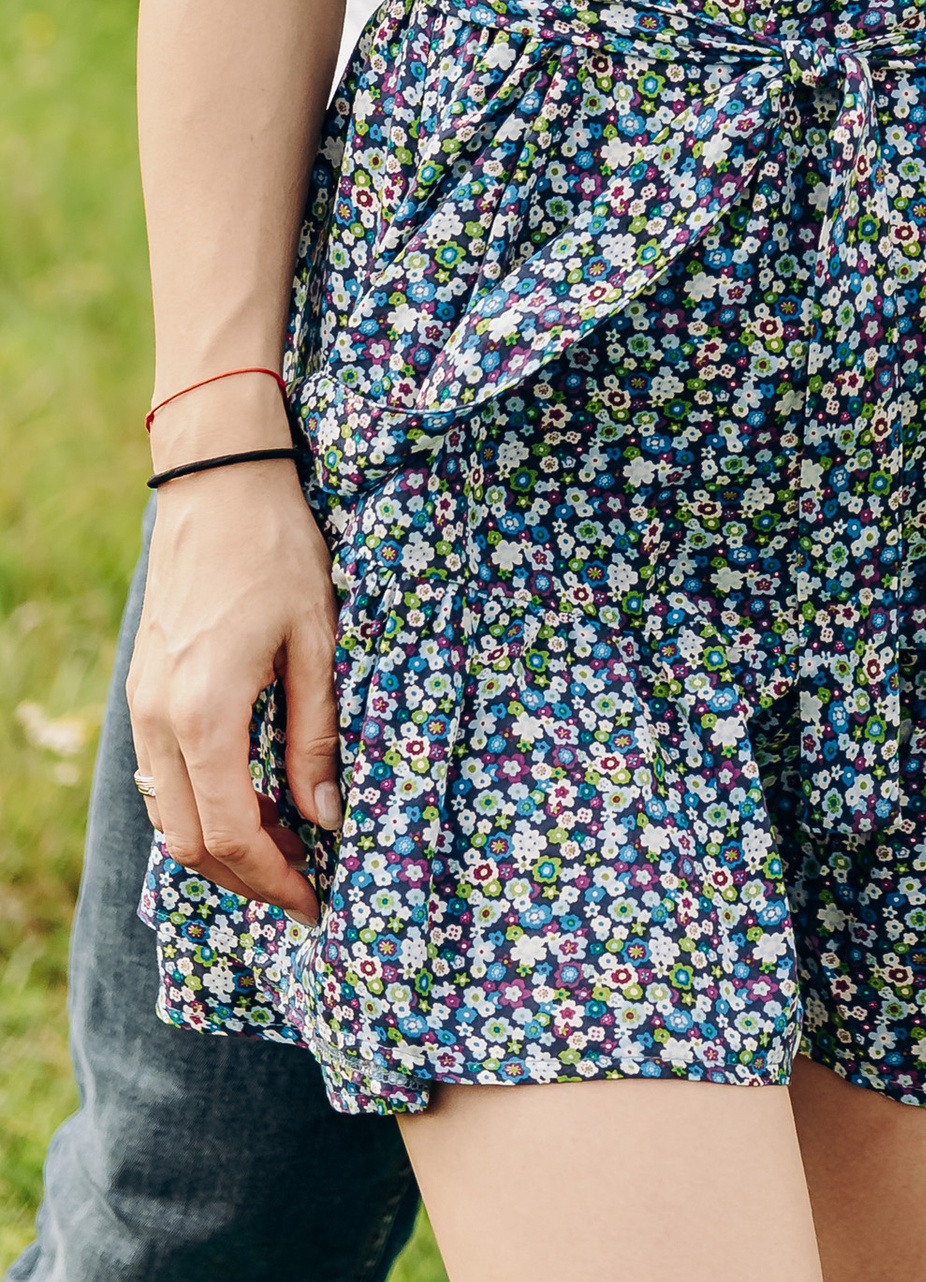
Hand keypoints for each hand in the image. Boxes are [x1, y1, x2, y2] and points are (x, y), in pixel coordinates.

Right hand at [127, 464, 340, 925]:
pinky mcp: (143, 691)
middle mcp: (159, 721)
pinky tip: (247, 801)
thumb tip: (326, 815)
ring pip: (168, 816)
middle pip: (190, 842)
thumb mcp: (318, 638)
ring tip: (282, 850)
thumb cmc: (278, 550)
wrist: (219, 482)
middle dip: (246, 878)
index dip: (273, 880)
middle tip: (303, 887)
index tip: (315, 900)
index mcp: (205, 713)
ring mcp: (142, 707)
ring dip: (220, 847)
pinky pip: (160, 779)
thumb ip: (318, 732)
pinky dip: (199, 808)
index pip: (231, 834)